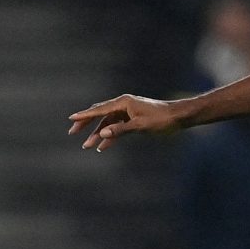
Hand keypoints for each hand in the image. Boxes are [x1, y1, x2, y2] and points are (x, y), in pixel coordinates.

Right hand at [68, 94, 183, 150]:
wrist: (178, 116)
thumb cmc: (161, 119)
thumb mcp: (140, 126)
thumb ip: (121, 130)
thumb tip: (102, 133)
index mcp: (123, 102)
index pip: (99, 110)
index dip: (84, 115)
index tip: (71, 119)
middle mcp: (123, 104)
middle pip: (100, 114)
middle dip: (86, 124)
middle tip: (73, 133)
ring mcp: (128, 111)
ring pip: (108, 123)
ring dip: (98, 134)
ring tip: (87, 146)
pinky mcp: (133, 118)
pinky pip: (117, 127)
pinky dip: (111, 135)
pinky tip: (103, 146)